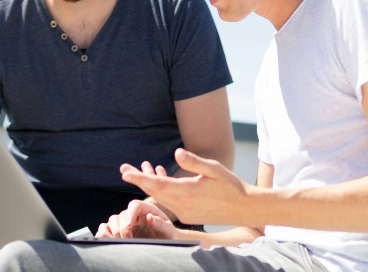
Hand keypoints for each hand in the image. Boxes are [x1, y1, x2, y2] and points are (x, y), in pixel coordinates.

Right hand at [95, 199, 177, 238]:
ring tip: (122, 241)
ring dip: (115, 231)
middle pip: (121, 214)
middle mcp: (135, 214)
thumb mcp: (169, 231)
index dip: (130, 214)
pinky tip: (113, 241)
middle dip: (122, 228)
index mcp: (147, 209)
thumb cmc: (169, 235)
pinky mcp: (120, 230)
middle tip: (128, 240)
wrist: (166, 243)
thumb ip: (160, 224)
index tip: (128, 227)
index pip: (134, 205)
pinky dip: (106, 233)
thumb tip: (149, 217)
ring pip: (113, 220)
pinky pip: (107, 228)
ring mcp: (126, 221)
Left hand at [121, 148, 251, 225]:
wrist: (244, 208)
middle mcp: (183, 206)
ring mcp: (184, 213)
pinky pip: (168, 202)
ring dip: (149, 185)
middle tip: (124, 169)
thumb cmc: (231, 185)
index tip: (125, 173)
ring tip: (138, 171)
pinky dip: (161, 191)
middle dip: (138, 180)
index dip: (140, 178)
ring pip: (160, 198)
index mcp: (188, 192)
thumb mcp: (214, 169)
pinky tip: (159, 177)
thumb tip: (176, 152)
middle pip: (154, 192)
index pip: (158, 185)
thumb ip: (193, 161)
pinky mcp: (187, 216)